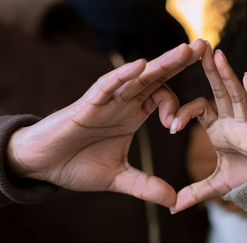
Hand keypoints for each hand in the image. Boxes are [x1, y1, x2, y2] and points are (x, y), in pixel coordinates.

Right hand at [6, 39, 206, 207]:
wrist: (41, 165)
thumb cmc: (75, 164)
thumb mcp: (118, 178)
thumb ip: (145, 185)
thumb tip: (174, 200)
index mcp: (132, 114)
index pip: (162, 97)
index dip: (176, 105)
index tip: (176, 125)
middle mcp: (123, 101)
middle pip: (156, 77)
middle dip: (180, 62)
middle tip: (204, 46)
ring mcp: (106, 100)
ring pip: (138, 76)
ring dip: (161, 63)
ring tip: (185, 50)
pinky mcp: (87, 104)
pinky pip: (107, 86)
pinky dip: (123, 75)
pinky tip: (141, 65)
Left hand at [170, 46, 246, 212]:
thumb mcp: (216, 184)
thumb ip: (195, 192)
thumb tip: (172, 207)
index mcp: (219, 125)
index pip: (200, 108)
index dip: (184, 113)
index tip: (170, 126)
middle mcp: (233, 118)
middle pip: (219, 89)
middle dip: (210, 68)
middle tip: (198, 45)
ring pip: (236, 94)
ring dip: (227, 75)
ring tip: (217, 54)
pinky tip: (246, 77)